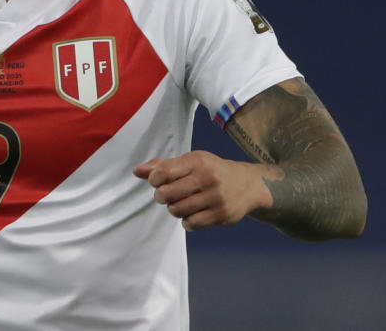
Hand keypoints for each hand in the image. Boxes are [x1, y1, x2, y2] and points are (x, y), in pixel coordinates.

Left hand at [133, 150, 272, 230]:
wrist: (248, 184)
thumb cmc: (211, 171)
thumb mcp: (190, 162)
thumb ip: (163, 166)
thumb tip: (136, 171)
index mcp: (197, 161)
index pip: (162, 173)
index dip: (154, 180)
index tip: (159, 181)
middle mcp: (207, 178)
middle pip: (166, 194)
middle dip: (162, 196)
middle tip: (168, 195)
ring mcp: (215, 197)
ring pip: (177, 210)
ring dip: (174, 209)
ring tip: (181, 203)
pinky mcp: (221, 214)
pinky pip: (191, 223)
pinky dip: (186, 221)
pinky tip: (192, 213)